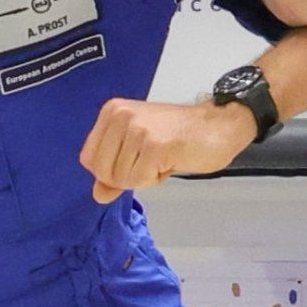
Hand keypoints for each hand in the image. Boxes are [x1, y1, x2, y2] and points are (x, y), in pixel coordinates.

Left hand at [81, 96, 253, 204]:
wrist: (217, 127)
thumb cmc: (179, 136)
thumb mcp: (138, 150)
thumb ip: (114, 172)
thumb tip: (98, 194)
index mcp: (112, 112)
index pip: (88, 158)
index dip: (109, 171)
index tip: (133, 161)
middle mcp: (121, 116)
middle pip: (102, 171)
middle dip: (126, 177)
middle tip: (150, 161)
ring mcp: (137, 130)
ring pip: (121, 178)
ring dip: (144, 177)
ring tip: (163, 157)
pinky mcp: (154, 146)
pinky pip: (139, 181)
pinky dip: (155, 179)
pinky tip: (169, 161)